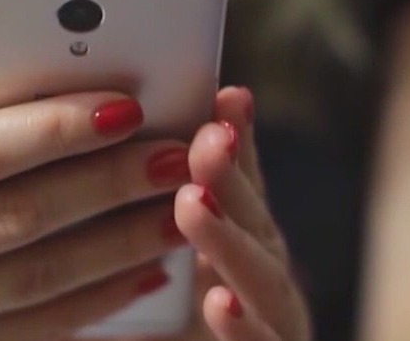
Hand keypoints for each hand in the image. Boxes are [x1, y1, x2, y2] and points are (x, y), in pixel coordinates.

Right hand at [0, 75, 191, 340]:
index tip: (125, 103)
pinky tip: (150, 266)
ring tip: (182, 203)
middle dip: (111, 182)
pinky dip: (103, 300)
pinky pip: (42, 329)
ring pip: (43, 280)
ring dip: (123, 242)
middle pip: (23, 217)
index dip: (56, 129)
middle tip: (178, 151)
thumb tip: (58, 72)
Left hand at [170, 86, 312, 340]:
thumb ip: (167, 220)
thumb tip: (135, 151)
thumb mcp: (175, 270)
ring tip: (194, 202)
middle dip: (235, 179)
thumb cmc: (184, 330)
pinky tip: (215, 301)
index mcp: (244, 254)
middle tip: (208, 134)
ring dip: (231, 241)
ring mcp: (275, 329)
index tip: (226, 93)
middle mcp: (265, 288)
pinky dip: (242, 327)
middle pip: (257, 226)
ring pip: (263, 284)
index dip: (241, 144)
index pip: (246, 191)